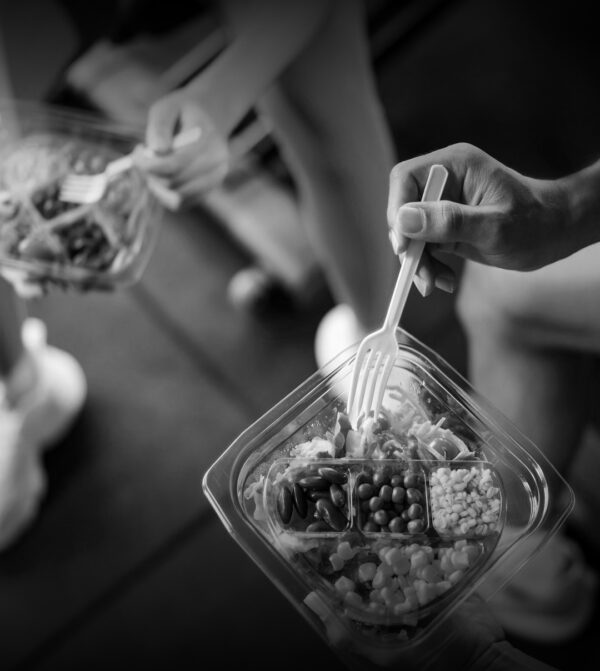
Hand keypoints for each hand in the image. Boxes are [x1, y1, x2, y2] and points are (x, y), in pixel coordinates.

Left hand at [133, 89, 230, 207]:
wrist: (206, 121)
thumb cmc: (182, 113)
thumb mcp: (167, 107)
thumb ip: (159, 126)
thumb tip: (157, 151)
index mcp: (210, 142)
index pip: (175, 164)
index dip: (148, 164)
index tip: (136, 152)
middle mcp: (217, 165)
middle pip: (174, 183)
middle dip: (150, 174)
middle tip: (141, 158)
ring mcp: (214, 181)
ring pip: (176, 198)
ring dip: (156, 186)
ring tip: (152, 167)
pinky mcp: (206, 192)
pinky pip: (180, 204)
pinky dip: (164, 195)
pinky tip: (161, 177)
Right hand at [387, 143, 569, 295]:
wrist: (556, 233)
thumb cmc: (535, 224)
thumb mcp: (493, 227)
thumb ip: (449, 221)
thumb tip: (403, 220)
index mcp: (455, 166)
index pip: (405, 179)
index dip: (397, 211)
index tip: (403, 246)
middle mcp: (445, 181)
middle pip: (403, 209)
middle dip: (409, 245)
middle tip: (421, 276)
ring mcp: (444, 203)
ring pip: (411, 233)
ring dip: (418, 261)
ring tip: (436, 283)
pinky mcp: (446, 224)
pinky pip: (424, 245)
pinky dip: (429, 265)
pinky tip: (445, 279)